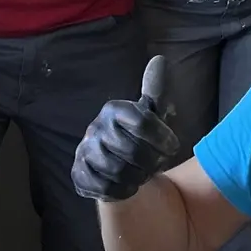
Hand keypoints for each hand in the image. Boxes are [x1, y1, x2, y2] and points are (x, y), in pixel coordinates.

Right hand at [73, 56, 180, 201]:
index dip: (163, 138)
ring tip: (142, 175)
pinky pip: (103, 187)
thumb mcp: (153, 115)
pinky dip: (122, 191)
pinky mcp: (78, 175)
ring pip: (118, 171)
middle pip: (133, 151)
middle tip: (155, 165)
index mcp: (114, 110)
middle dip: (151, 163)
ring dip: (138, 178)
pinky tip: (128, 187)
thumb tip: (159, 60)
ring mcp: (84, 152)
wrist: (119, 167)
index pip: (143, 122)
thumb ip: (157, 92)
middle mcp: (95, 128)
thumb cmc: (140, 138)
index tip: (172, 148)